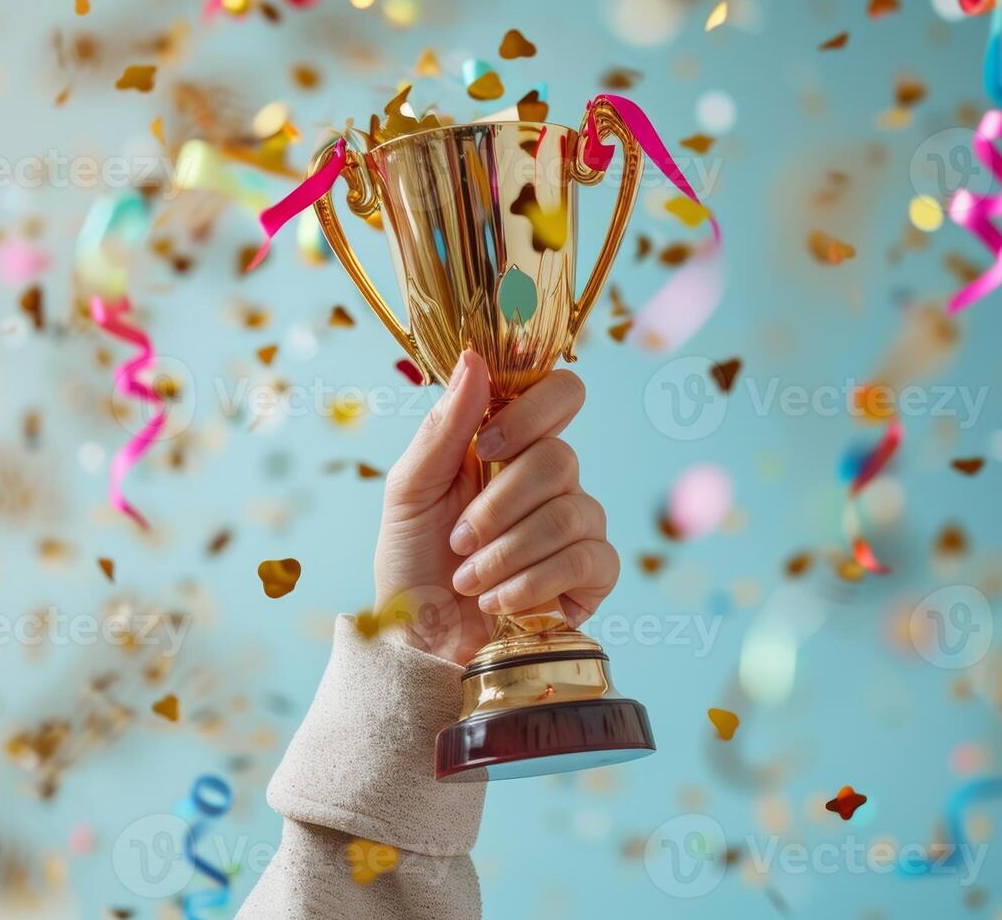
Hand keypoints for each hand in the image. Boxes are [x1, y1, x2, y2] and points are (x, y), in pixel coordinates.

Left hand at [373, 350, 619, 664]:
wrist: (418, 639)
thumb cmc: (412, 562)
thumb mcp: (409, 490)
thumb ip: (444, 427)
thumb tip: (475, 360)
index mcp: (510, 444)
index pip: (560, 394)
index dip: (532, 411)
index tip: (484, 444)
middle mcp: (551, 479)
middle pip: (559, 457)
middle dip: (497, 506)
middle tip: (459, 540)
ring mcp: (577, 525)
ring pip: (571, 511)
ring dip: (506, 552)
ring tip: (469, 579)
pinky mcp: (592, 575)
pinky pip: (590, 558)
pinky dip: (534, 582)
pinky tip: (499, 601)